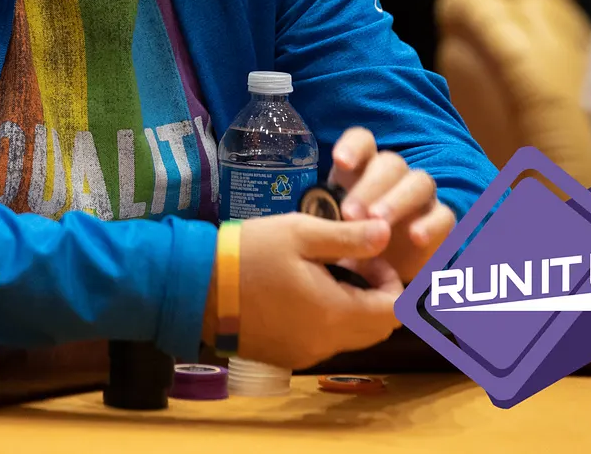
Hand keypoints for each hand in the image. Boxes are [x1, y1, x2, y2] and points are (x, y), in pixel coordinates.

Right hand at [211, 213, 401, 369]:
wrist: (195, 286)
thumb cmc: (249, 253)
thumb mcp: (299, 233)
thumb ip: (349, 237)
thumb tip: (386, 233)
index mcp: (336, 313)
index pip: (394, 310)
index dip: (392, 281)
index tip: (366, 258)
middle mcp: (327, 343)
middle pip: (378, 329)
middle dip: (377, 296)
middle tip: (351, 264)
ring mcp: (306, 353)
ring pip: (351, 337)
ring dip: (352, 309)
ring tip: (324, 275)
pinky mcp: (286, 357)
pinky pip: (324, 343)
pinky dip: (327, 321)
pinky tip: (301, 294)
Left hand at [330, 127, 455, 282]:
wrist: (377, 276)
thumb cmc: (348, 244)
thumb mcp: (331, 231)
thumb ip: (328, 221)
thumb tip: (319, 224)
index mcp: (363, 169)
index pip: (363, 142)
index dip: (353, 146)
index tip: (340, 162)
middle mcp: (395, 176)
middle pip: (391, 164)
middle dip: (370, 187)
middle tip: (350, 214)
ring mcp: (420, 196)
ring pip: (419, 182)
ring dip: (397, 201)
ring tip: (378, 223)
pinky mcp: (441, 220)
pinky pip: (444, 214)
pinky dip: (431, 224)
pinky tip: (415, 237)